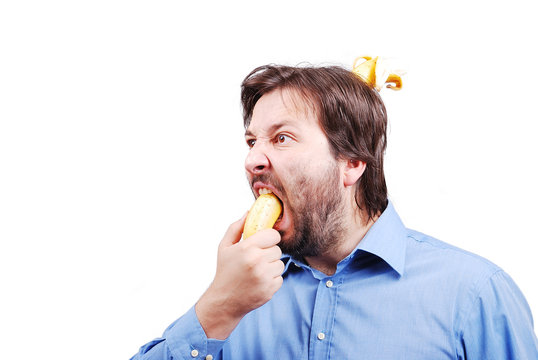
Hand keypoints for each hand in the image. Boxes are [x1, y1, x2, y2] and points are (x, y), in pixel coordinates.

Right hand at [195, 213, 283, 338]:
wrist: (224, 301)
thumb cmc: (225, 271)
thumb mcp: (225, 247)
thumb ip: (236, 228)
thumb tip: (248, 212)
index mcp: (247, 248)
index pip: (272, 235)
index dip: (269, 238)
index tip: (264, 242)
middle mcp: (257, 261)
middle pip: (277, 249)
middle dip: (269, 253)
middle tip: (257, 259)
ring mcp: (264, 276)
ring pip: (280, 264)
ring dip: (272, 266)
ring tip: (258, 271)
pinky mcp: (270, 289)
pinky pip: (280, 277)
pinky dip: (272, 279)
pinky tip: (259, 281)